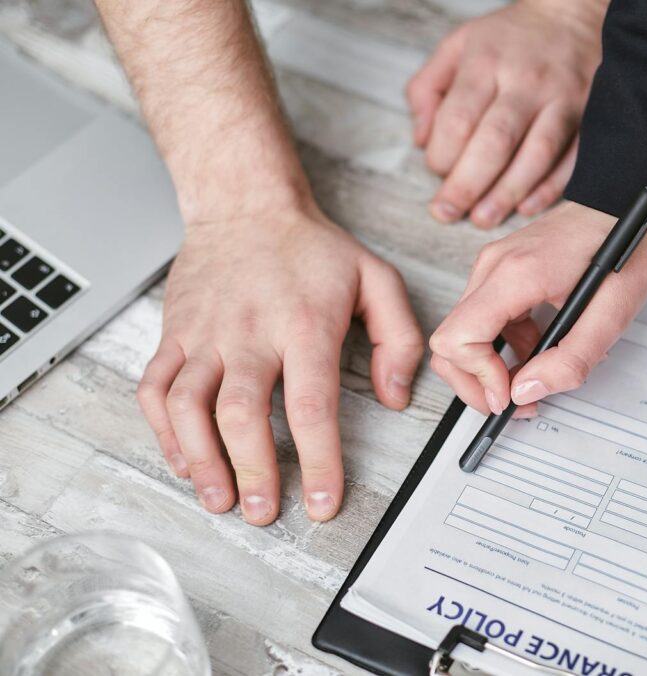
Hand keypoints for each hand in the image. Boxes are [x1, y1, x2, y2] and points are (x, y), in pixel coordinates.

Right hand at [136, 203, 423, 524]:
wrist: (246, 205)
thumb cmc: (312, 248)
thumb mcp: (377, 279)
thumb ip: (399, 338)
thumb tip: (395, 397)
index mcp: (304, 324)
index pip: (312, 405)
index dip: (319, 461)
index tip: (323, 502)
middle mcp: (249, 332)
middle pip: (242, 413)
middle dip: (253, 471)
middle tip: (265, 512)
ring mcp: (205, 334)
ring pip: (188, 405)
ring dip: (200, 460)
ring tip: (220, 499)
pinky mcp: (174, 334)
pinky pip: (155, 388)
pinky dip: (163, 431)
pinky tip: (182, 460)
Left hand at [406, 0, 604, 227]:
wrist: (571, 15)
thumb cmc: (508, 38)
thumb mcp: (456, 45)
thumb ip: (427, 89)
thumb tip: (421, 140)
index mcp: (487, 61)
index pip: (458, 119)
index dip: (441, 155)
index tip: (436, 170)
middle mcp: (526, 81)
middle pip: (495, 142)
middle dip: (467, 185)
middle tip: (448, 211)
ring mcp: (562, 100)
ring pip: (535, 156)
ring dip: (506, 195)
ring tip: (483, 218)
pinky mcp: (588, 117)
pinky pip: (571, 161)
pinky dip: (548, 189)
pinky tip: (525, 207)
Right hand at [430, 201, 646, 415]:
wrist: (627, 199)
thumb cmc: (626, 246)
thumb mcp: (612, 314)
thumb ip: (570, 359)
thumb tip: (525, 393)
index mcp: (514, 275)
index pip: (457, 338)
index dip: (478, 379)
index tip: (510, 396)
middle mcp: (493, 267)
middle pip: (449, 341)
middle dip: (476, 383)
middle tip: (515, 404)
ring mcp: (494, 266)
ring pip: (464, 333)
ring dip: (493, 367)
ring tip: (538, 378)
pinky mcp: (502, 271)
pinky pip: (485, 319)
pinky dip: (506, 346)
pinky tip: (542, 349)